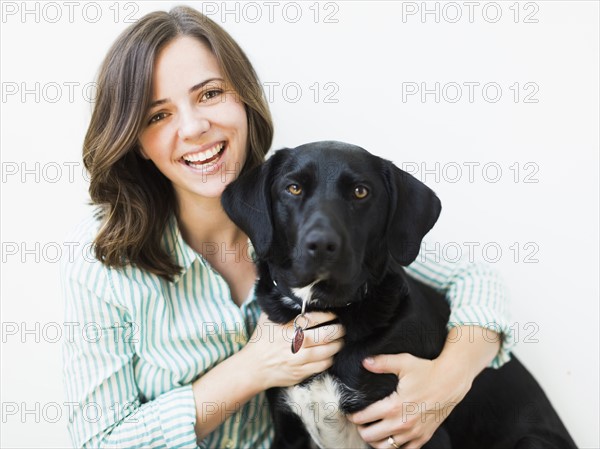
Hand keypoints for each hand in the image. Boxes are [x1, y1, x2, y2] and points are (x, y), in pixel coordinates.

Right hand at [243, 312, 344, 389]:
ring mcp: (298, 359)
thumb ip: (283, 307)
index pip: (314, 318)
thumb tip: (297, 293)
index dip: (329, 315)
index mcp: (287, 327)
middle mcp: (294, 343)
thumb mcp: (268, 318)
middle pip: (325, 335)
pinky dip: (330, 359)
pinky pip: (322, 366)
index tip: (334, 314)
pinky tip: (330, 354)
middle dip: (338, 330)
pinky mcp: (301, 373)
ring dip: (337, 345)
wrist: (253, 366)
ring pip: (327, 352)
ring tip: (340, 340)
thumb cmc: (262, 339)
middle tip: (342, 327)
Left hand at [348, 353, 471, 448]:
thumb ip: (382, 362)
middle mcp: (403, 423)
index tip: (350, 412)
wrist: (452, 381)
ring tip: (372, 431)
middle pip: (371, 436)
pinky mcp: (423, 437)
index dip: (353, 416)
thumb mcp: (403, 362)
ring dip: (376, 441)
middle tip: (360, 422)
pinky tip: (390, 438)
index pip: (365, 417)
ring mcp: (414, 433)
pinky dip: (395, 447)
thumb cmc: (427, 370)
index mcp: (394, 406)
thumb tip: (364, 362)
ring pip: (386, 447)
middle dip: (362, 429)